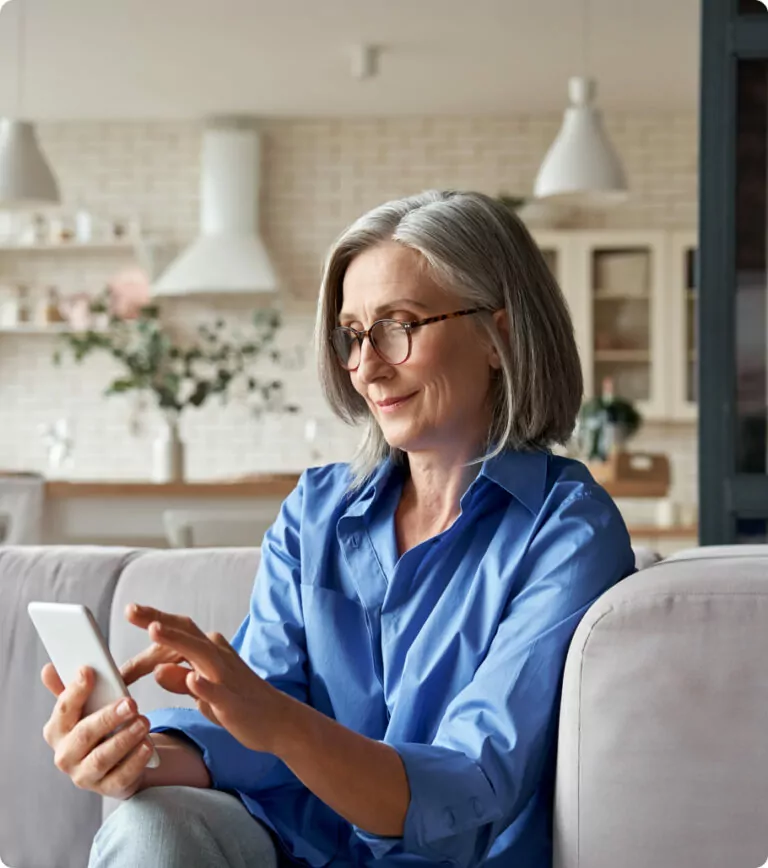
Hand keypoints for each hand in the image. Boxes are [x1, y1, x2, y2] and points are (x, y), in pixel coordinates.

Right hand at [40, 663, 154, 798]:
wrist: (117, 761)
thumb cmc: (99, 726)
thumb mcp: (87, 706)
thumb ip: (71, 688)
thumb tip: (48, 669)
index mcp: (57, 730)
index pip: (63, 710)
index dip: (75, 690)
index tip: (89, 671)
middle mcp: (65, 755)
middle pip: (84, 736)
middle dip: (107, 718)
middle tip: (130, 703)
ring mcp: (84, 775)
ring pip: (102, 758)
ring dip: (124, 739)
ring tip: (144, 722)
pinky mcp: (107, 788)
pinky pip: (121, 776)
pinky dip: (135, 761)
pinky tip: (147, 746)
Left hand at [126, 604, 289, 753]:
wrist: (277, 720)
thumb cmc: (238, 703)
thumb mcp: (202, 691)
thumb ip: (180, 680)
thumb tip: (157, 670)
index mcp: (210, 651)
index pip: (179, 631)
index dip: (155, 620)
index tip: (131, 610)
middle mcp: (218, 656)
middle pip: (186, 633)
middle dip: (158, 620)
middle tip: (131, 610)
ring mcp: (226, 677)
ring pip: (199, 653)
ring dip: (177, 640)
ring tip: (154, 630)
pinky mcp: (233, 701)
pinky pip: (217, 691)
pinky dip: (203, 684)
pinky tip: (191, 679)